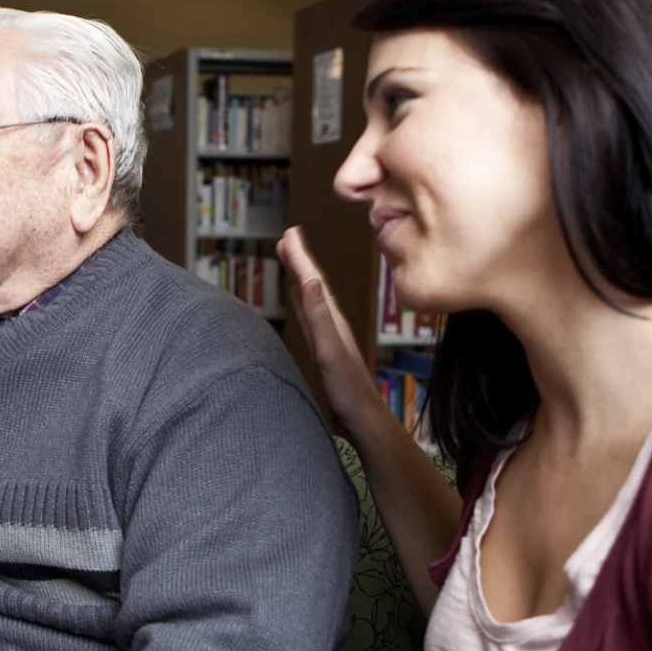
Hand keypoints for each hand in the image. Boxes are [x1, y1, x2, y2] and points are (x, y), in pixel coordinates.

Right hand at [277, 226, 388, 442]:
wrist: (363, 419)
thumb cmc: (348, 389)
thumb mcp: (330, 351)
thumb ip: (319, 317)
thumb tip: (310, 281)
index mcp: (332, 318)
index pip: (313, 280)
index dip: (300, 257)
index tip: (290, 231)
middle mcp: (331, 322)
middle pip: (311, 283)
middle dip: (299, 259)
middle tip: (287, 236)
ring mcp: (328, 335)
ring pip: (310, 298)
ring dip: (300, 277)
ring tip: (291, 259)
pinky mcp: (324, 349)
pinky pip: (310, 317)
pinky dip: (302, 302)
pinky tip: (300, 301)